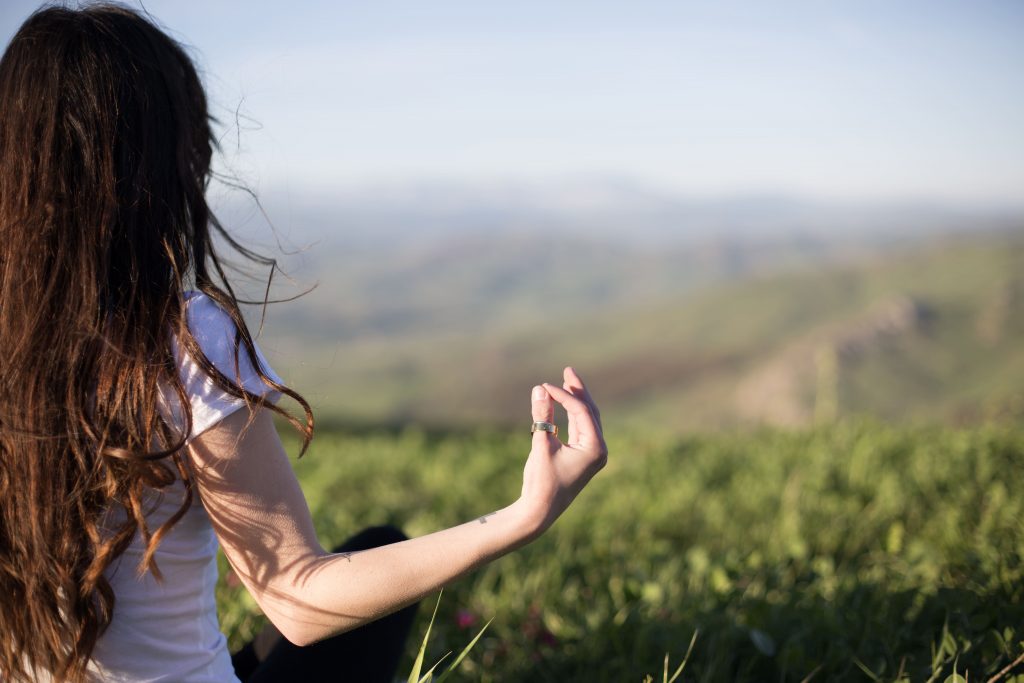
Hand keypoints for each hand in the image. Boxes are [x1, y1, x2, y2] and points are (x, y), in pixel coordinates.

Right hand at [518, 367, 606, 535]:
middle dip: (578, 391)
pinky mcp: (583, 456)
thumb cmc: (541, 480)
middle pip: (590, 411)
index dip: (563, 396)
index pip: (581, 412)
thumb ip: (541, 416)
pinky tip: (563, 403)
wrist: (540, 511)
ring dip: (575, 401)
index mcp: (595, 448)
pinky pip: (580, 428)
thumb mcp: (541, 445)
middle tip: (568, 370)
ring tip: (566, 381)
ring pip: (586, 419)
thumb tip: (540, 388)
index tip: (544, 387)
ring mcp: (592, 453)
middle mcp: (598, 449)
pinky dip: (571, 415)